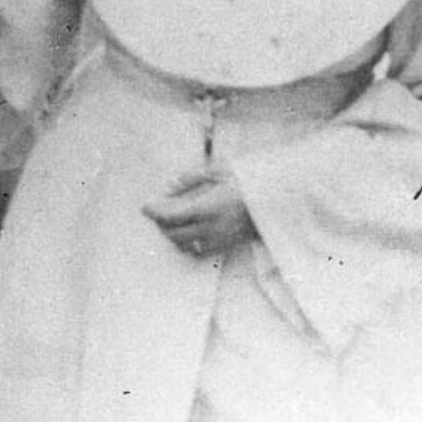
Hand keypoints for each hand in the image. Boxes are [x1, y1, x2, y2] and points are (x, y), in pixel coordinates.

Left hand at [142, 163, 256, 257]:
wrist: (277, 198)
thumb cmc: (247, 179)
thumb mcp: (218, 170)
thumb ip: (190, 178)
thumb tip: (168, 188)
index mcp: (208, 207)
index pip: (171, 216)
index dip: (154, 212)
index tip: (145, 206)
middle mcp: (212, 228)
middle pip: (173, 233)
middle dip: (161, 224)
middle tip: (158, 211)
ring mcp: (220, 240)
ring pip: (184, 245)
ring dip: (173, 235)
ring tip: (172, 221)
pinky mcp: (226, 246)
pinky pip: (198, 251)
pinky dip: (187, 243)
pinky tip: (188, 231)